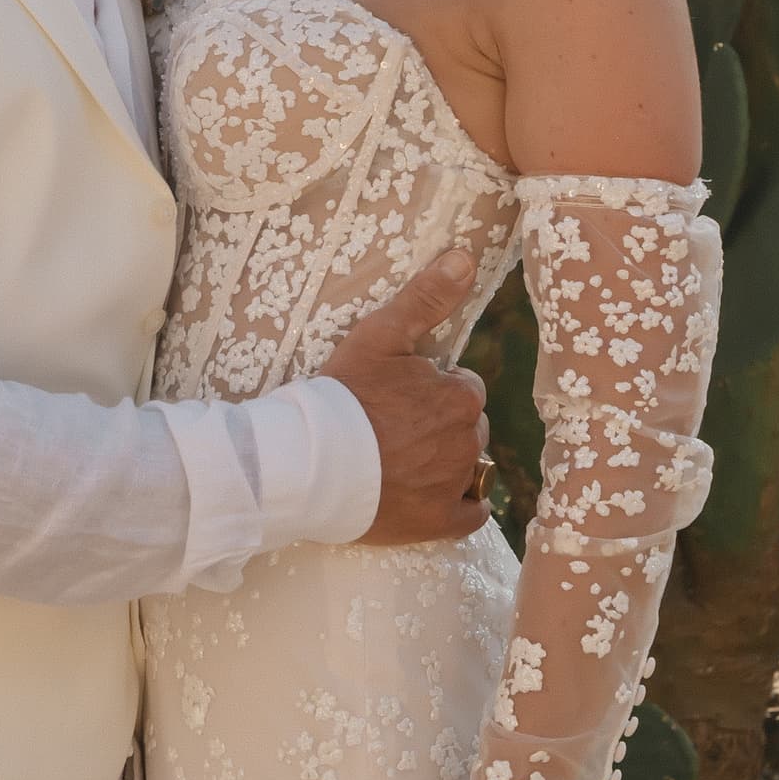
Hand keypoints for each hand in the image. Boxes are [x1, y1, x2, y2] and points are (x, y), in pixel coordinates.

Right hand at [321, 248, 491, 546]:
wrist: (306, 462)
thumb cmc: (342, 395)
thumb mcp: (380, 335)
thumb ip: (426, 297)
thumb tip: (465, 257)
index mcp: (461, 397)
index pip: (462, 389)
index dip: (431, 390)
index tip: (399, 398)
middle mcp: (468, 441)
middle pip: (467, 428)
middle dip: (440, 425)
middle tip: (394, 429)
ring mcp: (454, 484)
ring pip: (467, 467)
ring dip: (444, 462)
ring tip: (398, 461)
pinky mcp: (439, 522)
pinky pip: (472, 514)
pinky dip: (462, 507)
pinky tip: (432, 498)